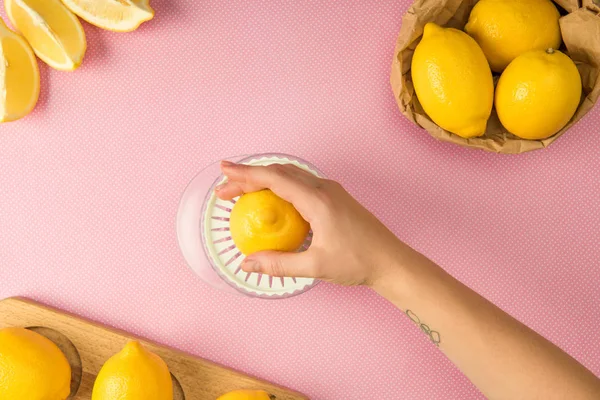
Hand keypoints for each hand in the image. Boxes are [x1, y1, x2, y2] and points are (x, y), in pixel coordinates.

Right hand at [215, 161, 403, 285]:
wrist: (391, 261)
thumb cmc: (358, 262)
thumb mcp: (315, 266)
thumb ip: (279, 264)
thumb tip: (247, 264)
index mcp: (318, 200)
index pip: (275, 178)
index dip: (246, 174)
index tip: (224, 172)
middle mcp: (324, 189)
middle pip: (280, 172)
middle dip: (250, 176)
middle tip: (225, 189)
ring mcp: (331, 192)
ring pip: (291, 176)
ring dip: (265, 180)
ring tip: (242, 192)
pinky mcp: (335, 199)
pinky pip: (301, 184)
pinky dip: (280, 186)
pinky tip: (273, 200)